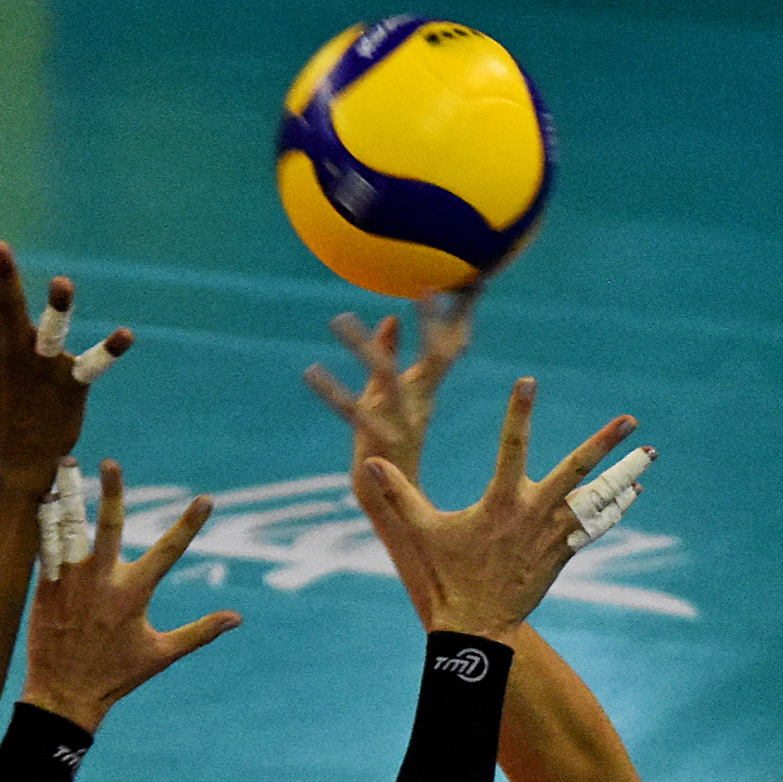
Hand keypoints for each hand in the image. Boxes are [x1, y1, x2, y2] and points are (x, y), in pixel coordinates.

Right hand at [0, 224, 132, 484]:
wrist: (17, 465)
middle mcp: (16, 353)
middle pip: (7, 308)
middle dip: (2, 277)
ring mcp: (43, 370)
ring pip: (49, 335)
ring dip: (56, 311)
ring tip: (63, 283)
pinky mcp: (71, 388)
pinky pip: (90, 368)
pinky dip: (109, 352)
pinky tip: (127, 335)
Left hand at [20, 462, 239, 731]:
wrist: (64, 695)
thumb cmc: (116, 676)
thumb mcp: (162, 654)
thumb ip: (200, 632)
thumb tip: (237, 618)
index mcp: (134, 593)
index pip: (169, 551)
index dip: (191, 525)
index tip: (206, 500)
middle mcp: (102, 581)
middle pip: (109, 526)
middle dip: (111, 492)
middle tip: (110, 463)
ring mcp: (71, 582)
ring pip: (70, 529)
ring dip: (70, 496)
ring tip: (66, 465)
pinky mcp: (46, 588)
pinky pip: (46, 547)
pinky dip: (46, 522)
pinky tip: (46, 498)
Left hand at [303, 290, 477, 493]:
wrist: (386, 501)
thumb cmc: (384, 444)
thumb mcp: (385, 396)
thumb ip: (387, 356)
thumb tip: (389, 318)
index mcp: (424, 392)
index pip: (448, 348)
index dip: (458, 316)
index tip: (471, 280)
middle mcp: (419, 404)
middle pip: (436, 358)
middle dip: (432, 324)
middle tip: (427, 288)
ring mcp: (400, 423)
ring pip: (386, 377)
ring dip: (363, 348)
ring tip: (337, 318)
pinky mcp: (375, 440)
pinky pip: (352, 411)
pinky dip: (331, 391)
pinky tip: (311, 371)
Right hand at [358, 380, 642, 638]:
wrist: (478, 626)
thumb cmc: (449, 576)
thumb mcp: (423, 532)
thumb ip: (398, 495)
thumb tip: (368, 462)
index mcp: (501, 502)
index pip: (511, 445)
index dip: (519, 412)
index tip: (528, 380)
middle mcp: (534, 514)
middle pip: (576, 470)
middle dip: (603, 443)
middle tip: (630, 420)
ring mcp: (553, 535)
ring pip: (596, 498)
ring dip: (623, 474)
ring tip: (648, 453)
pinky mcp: (562, 553)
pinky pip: (595, 525)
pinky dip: (614, 507)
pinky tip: (633, 491)